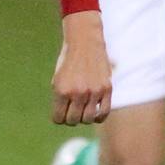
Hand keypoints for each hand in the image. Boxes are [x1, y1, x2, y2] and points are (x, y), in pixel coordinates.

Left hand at [52, 11, 112, 125]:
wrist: (84, 43)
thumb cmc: (68, 63)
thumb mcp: (58, 81)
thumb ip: (60, 100)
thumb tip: (64, 120)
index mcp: (62, 90)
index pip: (58, 118)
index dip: (58, 118)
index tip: (61, 114)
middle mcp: (77, 92)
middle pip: (73, 120)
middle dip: (70, 119)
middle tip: (72, 111)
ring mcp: (93, 91)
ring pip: (88, 119)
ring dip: (84, 118)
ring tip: (83, 111)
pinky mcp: (107, 89)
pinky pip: (103, 113)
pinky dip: (98, 117)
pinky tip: (94, 114)